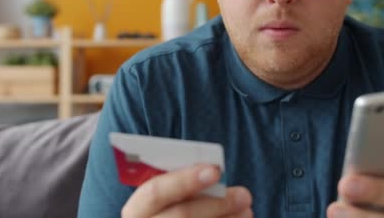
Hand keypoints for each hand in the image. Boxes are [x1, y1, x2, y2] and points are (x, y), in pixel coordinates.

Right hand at [121, 163, 252, 217]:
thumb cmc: (168, 212)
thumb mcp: (166, 200)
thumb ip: (181, 189)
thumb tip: (213, 176)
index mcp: (136, 211)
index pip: (154, 192)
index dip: (185, 179)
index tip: (215, 170)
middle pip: (181, 216)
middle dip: (216, 203)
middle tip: (244, 194)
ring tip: (247, 210)